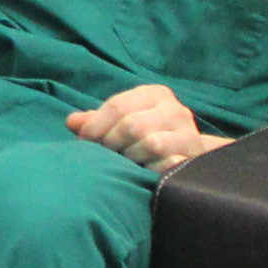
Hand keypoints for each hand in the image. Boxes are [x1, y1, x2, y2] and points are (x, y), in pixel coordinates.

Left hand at [68, 83, 229, 174]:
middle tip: (103, 157)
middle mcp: (174, 109)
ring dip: (131, 158)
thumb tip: (72, 122)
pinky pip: (169, 164)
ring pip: (152, 144)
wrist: (189, 155)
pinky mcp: (195, 157)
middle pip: (132, 125)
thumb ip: (96, 121)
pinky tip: (143, 173)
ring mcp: (188, 133)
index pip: (117, 106)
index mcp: (154, 94)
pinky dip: (151, 170)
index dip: (95, 128)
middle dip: (111, 144)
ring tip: (124, 164)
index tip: (84, 143)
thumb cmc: (146, 135)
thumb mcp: (122, 122)